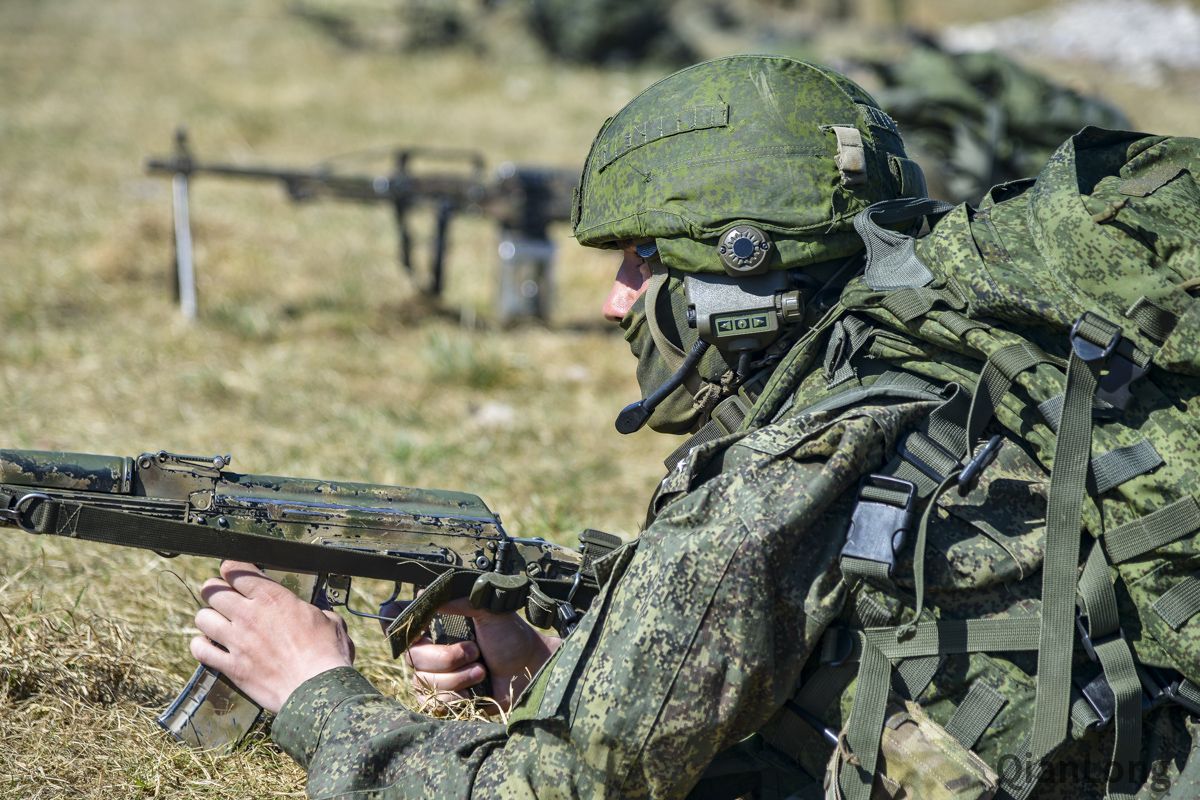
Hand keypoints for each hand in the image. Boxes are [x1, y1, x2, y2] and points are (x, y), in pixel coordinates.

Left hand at [190, 560, 354, 713]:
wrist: (317, 688)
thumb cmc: (327, 654)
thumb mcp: (330, 620)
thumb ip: (315, 611)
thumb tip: (317, 613)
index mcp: (273, 597)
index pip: (236, 570)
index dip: (231, 568)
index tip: (232, 571)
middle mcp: (249, 615)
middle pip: (212, 591)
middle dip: (215, 590)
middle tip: (221, 595)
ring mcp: (237, 641)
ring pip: (202, 617)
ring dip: (208, 617)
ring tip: (216, 621)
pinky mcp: (231, 666)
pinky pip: (200, 650)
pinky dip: (201, 646)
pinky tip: (208, 645)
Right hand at [404, 597, 560, 710]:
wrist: (530, 671)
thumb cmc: (512, 638)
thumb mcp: (489, 611)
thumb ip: (459, 601)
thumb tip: (426, 594)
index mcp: (437, 626)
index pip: (399, 625)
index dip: (398, 627)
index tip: (417, 629)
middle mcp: (431, 651)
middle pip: (413, 658)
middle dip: (446, 658)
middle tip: (474, 652)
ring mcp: (436, 678)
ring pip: (424, 682)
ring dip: (458, 679)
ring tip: (481, 671)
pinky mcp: (444, 702)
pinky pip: (432, 704)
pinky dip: (456, 698)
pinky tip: (474, 690)